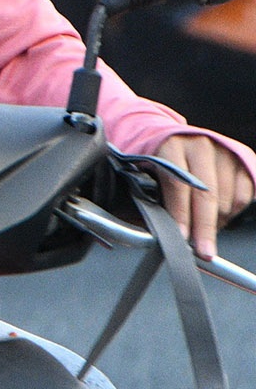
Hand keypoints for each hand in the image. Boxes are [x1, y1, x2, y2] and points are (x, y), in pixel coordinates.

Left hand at [151, 133, 255, 260]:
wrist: (178, 137)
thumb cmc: (159, 159)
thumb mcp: (145, 172)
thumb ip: (151, 196)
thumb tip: (155, 229)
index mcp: (170, 144)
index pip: (177, 184)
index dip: (180, 213)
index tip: (182, 237)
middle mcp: (200, 145)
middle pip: (207, 193)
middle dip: (205, 228)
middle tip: (204, 252)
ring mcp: (224, 151)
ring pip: (227, 198)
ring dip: (217, 222)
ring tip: (203, 230)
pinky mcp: (243, 159)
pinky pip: (243, 196)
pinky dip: (232, 212)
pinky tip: (219, 216)